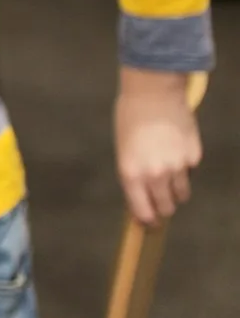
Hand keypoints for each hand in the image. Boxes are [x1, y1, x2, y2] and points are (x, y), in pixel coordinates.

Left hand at [115, 68, 202, 224]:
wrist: (153, 93)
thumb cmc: (130, 118)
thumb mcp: (123, 149)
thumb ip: (133, 174)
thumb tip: (142, 195)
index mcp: (131, 173)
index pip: (143, 210)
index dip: (147, 220)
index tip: (149, 224)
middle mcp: (155, 174)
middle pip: (167, 207)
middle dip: (163, 207)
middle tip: (161, 202)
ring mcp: (177, 167)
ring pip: (182, 194)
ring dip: (175, 190)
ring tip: (168, 176)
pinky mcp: (194, 156)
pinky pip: (190, 171)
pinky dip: (185, 168)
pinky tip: (176, 151)